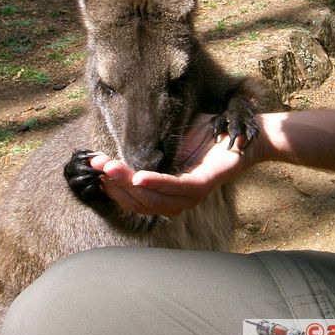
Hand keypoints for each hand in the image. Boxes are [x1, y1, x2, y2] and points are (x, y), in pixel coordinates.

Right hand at [90, 114, 251, 216]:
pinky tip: (138, 176)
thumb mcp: (170, 142)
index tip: (94, 169)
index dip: (112, 187)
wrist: (239, 133)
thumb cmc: (205, 136)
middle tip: (96, 164)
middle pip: (137, 200)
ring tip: (109, 167)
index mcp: (167, 193)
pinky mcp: (202, 186)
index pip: (133, 198)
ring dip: (127, 182)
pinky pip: (174, 189)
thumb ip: (148, 147)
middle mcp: (176, 200)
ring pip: (151, 197)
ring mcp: (190, 196)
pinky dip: (155, 183)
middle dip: (113, 183)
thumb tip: (119, 142)